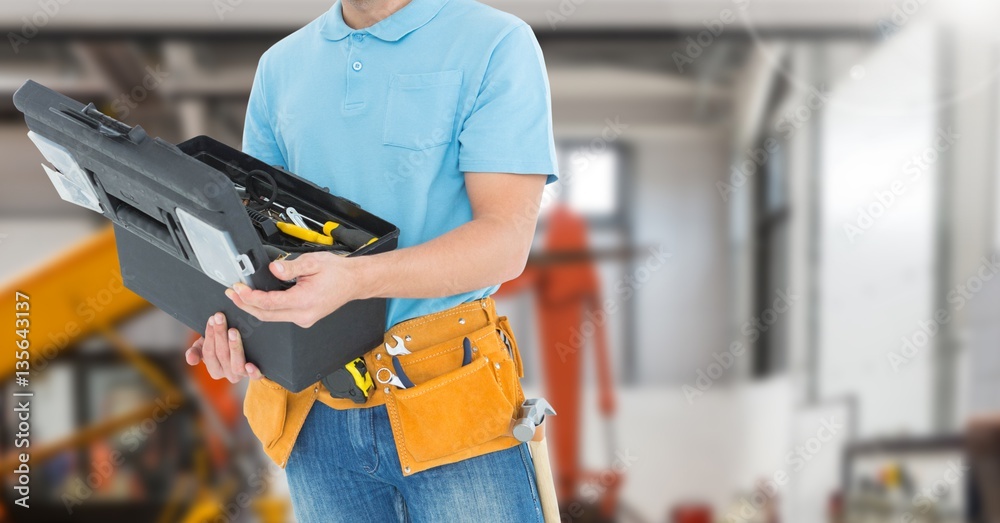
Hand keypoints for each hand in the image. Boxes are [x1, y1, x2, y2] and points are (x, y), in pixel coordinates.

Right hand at [185, 312, 262, 382]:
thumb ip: (196, 351)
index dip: (209, 335)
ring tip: (233, 331)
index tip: (212, 318)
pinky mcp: (255, 374)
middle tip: (220, 318)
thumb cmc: (222, 347)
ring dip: (234, 347)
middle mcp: (227, 374)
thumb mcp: (206, 348)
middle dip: (220, 334)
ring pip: (236, 364)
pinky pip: (255, 376)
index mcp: (214, 369)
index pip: (208, 352)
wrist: (246, 351)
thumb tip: (191, 358)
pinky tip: (250, 365)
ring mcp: (241, 375)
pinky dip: (252, 372)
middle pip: (221, 354)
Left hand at [226, 252, 362, 327]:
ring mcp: (304, 319)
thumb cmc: (338, 272)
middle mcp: (304, 315)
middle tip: (232, 293)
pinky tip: (259, 299)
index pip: (270, 303)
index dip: (250, 297)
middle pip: (266, 315)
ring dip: (254, 307)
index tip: (238, 289)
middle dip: (246, 305)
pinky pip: (280, 316)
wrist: (354, 281)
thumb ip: (290, 267)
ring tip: (241, 295)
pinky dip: (266, 308)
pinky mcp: (304, 318)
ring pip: (271, 318)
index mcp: (305, 301)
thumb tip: (273, 268)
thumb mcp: (313, 262)